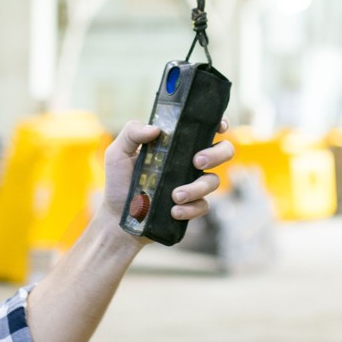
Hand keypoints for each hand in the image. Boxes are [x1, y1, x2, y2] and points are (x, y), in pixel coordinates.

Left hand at [99, 118, 236, 233]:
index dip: (220, 123)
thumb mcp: (118, 153)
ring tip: (175, 195)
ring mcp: (193, 184)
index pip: (206, 128)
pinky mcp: (192, 207)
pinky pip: (203, 206)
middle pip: (223, 151)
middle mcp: (189, 162)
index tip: (219, 127)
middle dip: (216, 154)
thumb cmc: (119, 181)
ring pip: (214, 181)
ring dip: (197, 187)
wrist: (119, 217)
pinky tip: (173, 211)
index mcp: (177, 144)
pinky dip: (190, 209)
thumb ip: (131, 133)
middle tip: (198, 161)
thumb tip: (155, 129)